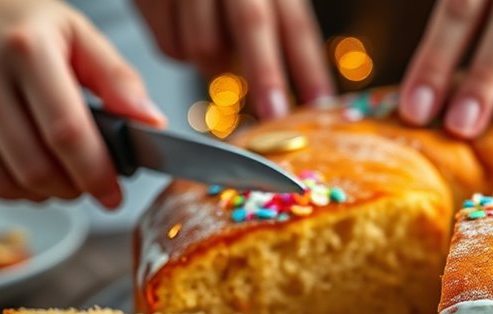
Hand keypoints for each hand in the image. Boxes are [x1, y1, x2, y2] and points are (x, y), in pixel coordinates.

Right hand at [0, 0, 165, 208]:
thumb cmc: (17, 25)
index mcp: (25, 50)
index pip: (67, 133)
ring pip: (8, 184)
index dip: (96, 174)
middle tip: (89, 183)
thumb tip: (151, 123)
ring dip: (46, 195)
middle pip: (37, 168)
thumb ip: (117, 78)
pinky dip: (14, 190)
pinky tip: (27, 171)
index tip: (114, 194)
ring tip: (61, 177)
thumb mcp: (76, 34)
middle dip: (74, 189)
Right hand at [133, 0, 333, 118]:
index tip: (322, 106)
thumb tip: (294, 96)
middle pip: (252, 22)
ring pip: (204, 46)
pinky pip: (170, 48)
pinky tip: (181, 27)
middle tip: (273, 113)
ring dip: (212, 63)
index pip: (295, 25)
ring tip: (210, 41)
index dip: (309, 68)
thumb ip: (274, 31)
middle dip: (266, 74)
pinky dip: (179, 50)